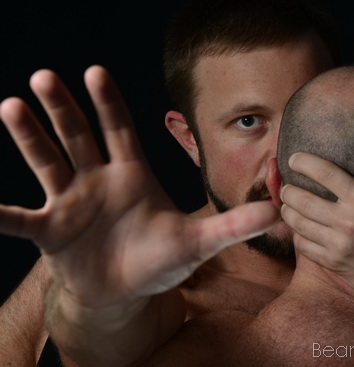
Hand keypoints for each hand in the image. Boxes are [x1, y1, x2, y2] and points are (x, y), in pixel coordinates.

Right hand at [0, 66, 278, 310]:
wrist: (127, 291)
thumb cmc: (161, 261)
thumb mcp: (199, 242)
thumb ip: (235, 226)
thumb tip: (279, 212)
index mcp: (132, 176)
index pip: (120, 130)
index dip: (109, 103)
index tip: (96, 71)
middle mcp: (98, 181)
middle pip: (79, 136)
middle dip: (63, 108)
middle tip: (45, 77)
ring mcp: (70, 204)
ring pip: (47, 163)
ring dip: (30, 137)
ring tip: (10, 105)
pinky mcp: (51, 233)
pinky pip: (19, 220)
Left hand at [280, 129, 353, 294]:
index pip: (324, 173)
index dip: (303, 162)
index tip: (294, 159)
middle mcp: (348, 221)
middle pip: (303, 200)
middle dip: (289, 190)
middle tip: (287, 187)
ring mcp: (340, 244)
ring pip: (299, 224)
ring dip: (288, 212)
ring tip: (288, 206)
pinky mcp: (335, 263)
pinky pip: (304, 247)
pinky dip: (297, 236)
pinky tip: (298, 229)